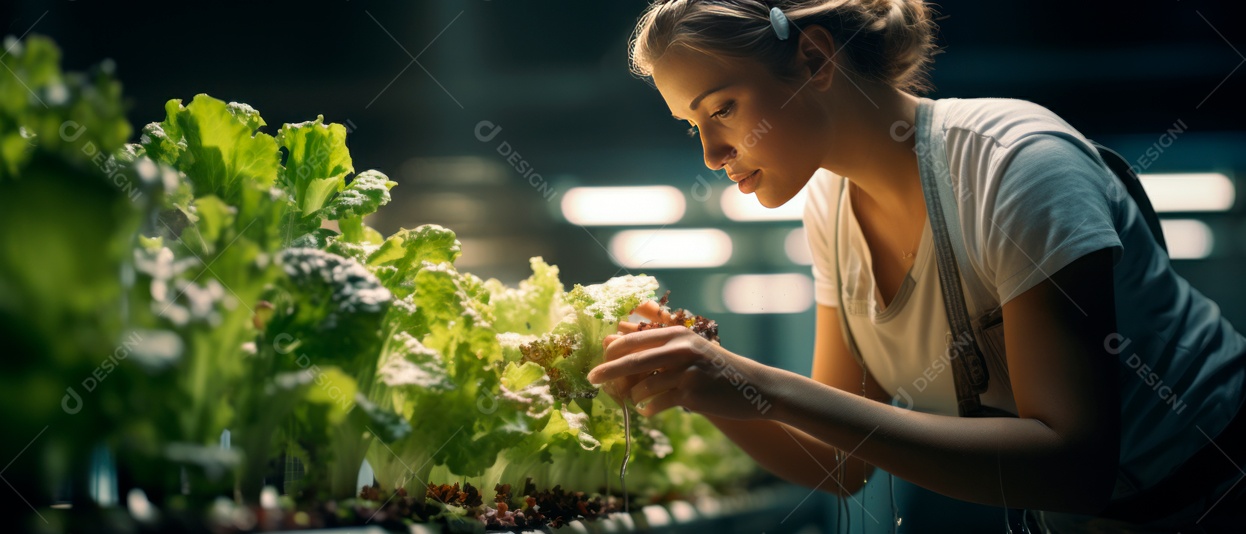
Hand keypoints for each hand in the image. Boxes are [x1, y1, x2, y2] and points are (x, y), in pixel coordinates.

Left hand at [588, 301, 775, 419]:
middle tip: (590, 379)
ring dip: (634, 396)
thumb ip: (662, 349)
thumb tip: (621, 346)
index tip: (598, 360)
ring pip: (643, 386)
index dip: (613, 350)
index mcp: (677, 334)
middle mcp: (680, 349)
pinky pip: (658, 404)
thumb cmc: (716, 369)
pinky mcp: (691, 394)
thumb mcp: (691, 350)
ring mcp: (686, 371)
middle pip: (632, 360)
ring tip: (635, 401)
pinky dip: (649, 409)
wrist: (752, 387)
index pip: (635, 339)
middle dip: (608, 371)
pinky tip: (648, 412)